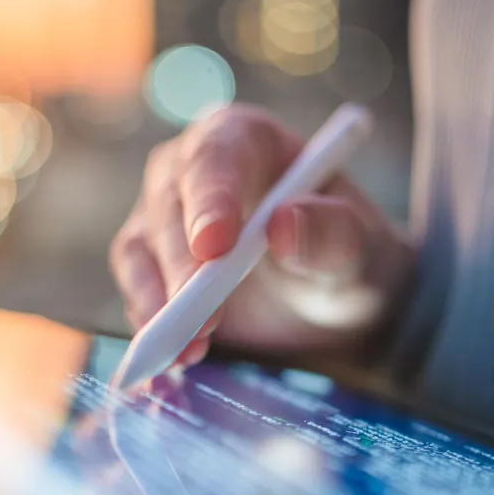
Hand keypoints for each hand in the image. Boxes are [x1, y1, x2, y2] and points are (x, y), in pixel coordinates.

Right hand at [110, 104, 414, 364]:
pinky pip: (136, 284)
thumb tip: (283, 224)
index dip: (211, 198)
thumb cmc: (344, 256)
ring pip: (141, 246)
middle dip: (182, 264)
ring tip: (189, 350)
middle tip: (202, 317)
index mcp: (247, 139)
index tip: (214, 247)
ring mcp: (164, 213)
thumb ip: (330, 232)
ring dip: (160, 299)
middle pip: (169, 202)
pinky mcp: (149, 259)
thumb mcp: (357, 247)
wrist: (326, 300)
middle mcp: (194, 166)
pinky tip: (173, 354)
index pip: (217, 155)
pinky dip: (149, 319)